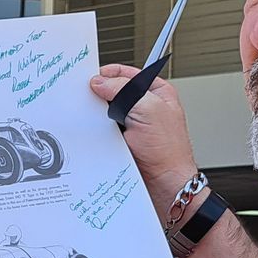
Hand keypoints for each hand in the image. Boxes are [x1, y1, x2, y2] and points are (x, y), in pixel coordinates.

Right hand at [88, 68, 200, 219]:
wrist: (164, 185)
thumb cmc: (168, 151)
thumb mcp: (149, 109)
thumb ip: (124, 90)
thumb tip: (100, 82)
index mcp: (157, 92)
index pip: (128, 74)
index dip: (110, 73)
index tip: (93, 77)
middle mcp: (144, 107)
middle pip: (114, 91)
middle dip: (101, 95)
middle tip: (89, 96)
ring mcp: (132, 125)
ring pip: (106, 112)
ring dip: (98, 115)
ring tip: (95, 118)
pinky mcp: (121, 141)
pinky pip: (103, 130)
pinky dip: (97, 131)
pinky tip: (97, 133)